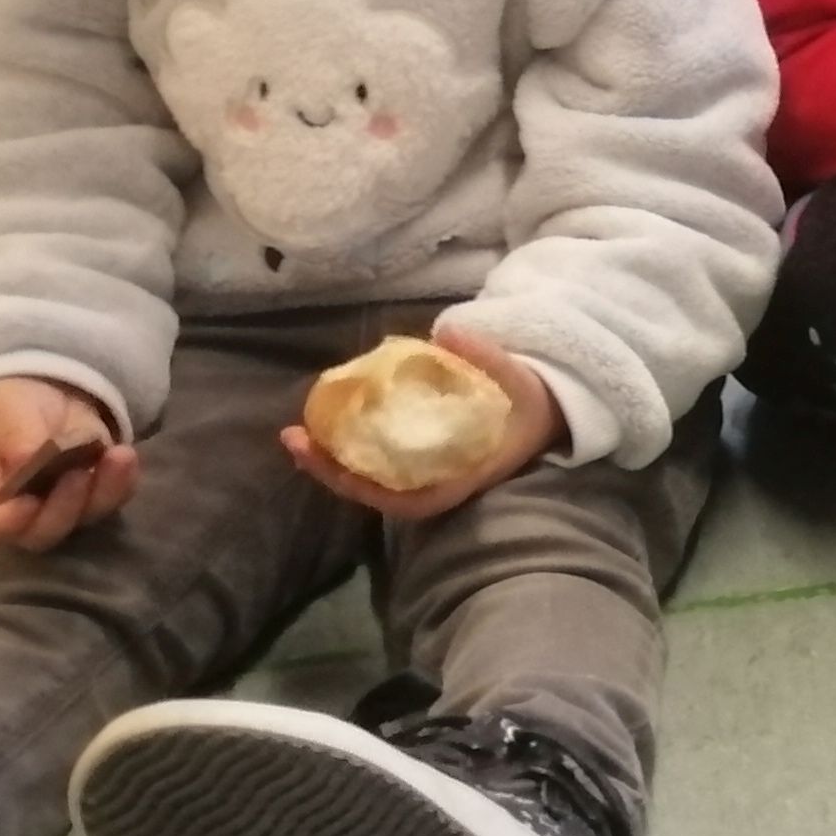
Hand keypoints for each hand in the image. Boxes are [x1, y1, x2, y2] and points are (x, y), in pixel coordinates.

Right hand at [0, 375, 135, 551]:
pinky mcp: (92, 498)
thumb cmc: (9, 406)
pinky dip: (122, 484)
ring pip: (81, 523)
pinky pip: (111, 503)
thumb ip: (17, 438)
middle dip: (62, 510)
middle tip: (78, 472)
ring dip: (101, 495)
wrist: (46, 394)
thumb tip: (33, 464)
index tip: (28, 501)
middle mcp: (16, 511)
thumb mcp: (4, 409)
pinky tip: (124, 456)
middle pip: (38, 536)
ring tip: (115, 456)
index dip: (3, 524)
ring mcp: (57, 509)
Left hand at [280, 325, 558, 523]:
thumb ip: (487, 360)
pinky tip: (326, 418)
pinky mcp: (415, 453)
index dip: (364, 487)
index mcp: (460, 478)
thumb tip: (448, 334)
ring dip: (330, 458)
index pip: (406, 500)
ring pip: (369, 476)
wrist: (542, 409)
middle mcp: (436, 481)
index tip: (332, 465)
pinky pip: (374, 455)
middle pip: (375, 490)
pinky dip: (348, 441)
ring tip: (295, 433)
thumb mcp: (517, 382)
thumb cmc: (528, 403)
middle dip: (331, 471)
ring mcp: (423, 469)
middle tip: (293, 438)